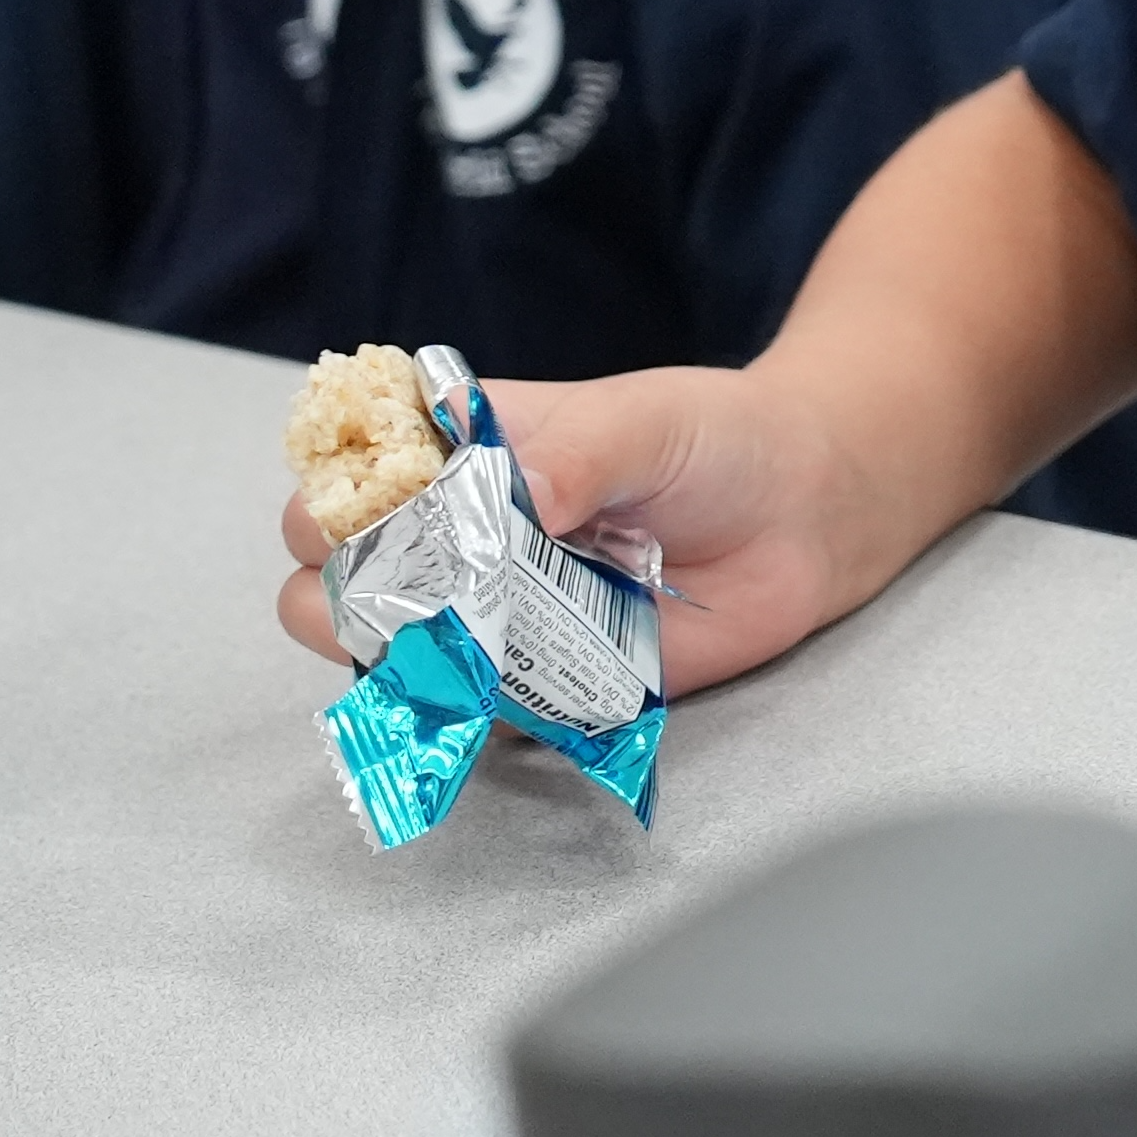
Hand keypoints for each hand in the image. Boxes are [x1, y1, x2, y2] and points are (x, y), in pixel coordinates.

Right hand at [273, 367, 897, 699]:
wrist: (805, 513)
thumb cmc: (717, 442)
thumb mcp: (648, 421)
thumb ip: (581, 450)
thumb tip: (518, 491)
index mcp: (458, 453)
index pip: (342, 476)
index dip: (331, 497)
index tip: (364, 511)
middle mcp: (452, 538)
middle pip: (333, 576)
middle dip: (341, 591)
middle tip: (408, 590)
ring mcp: (486, 615)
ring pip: (380, 655)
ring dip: (394, 657)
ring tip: (457, 640)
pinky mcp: (534, 683)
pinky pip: (467, 715)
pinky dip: (463, 713)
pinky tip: (491, 693)